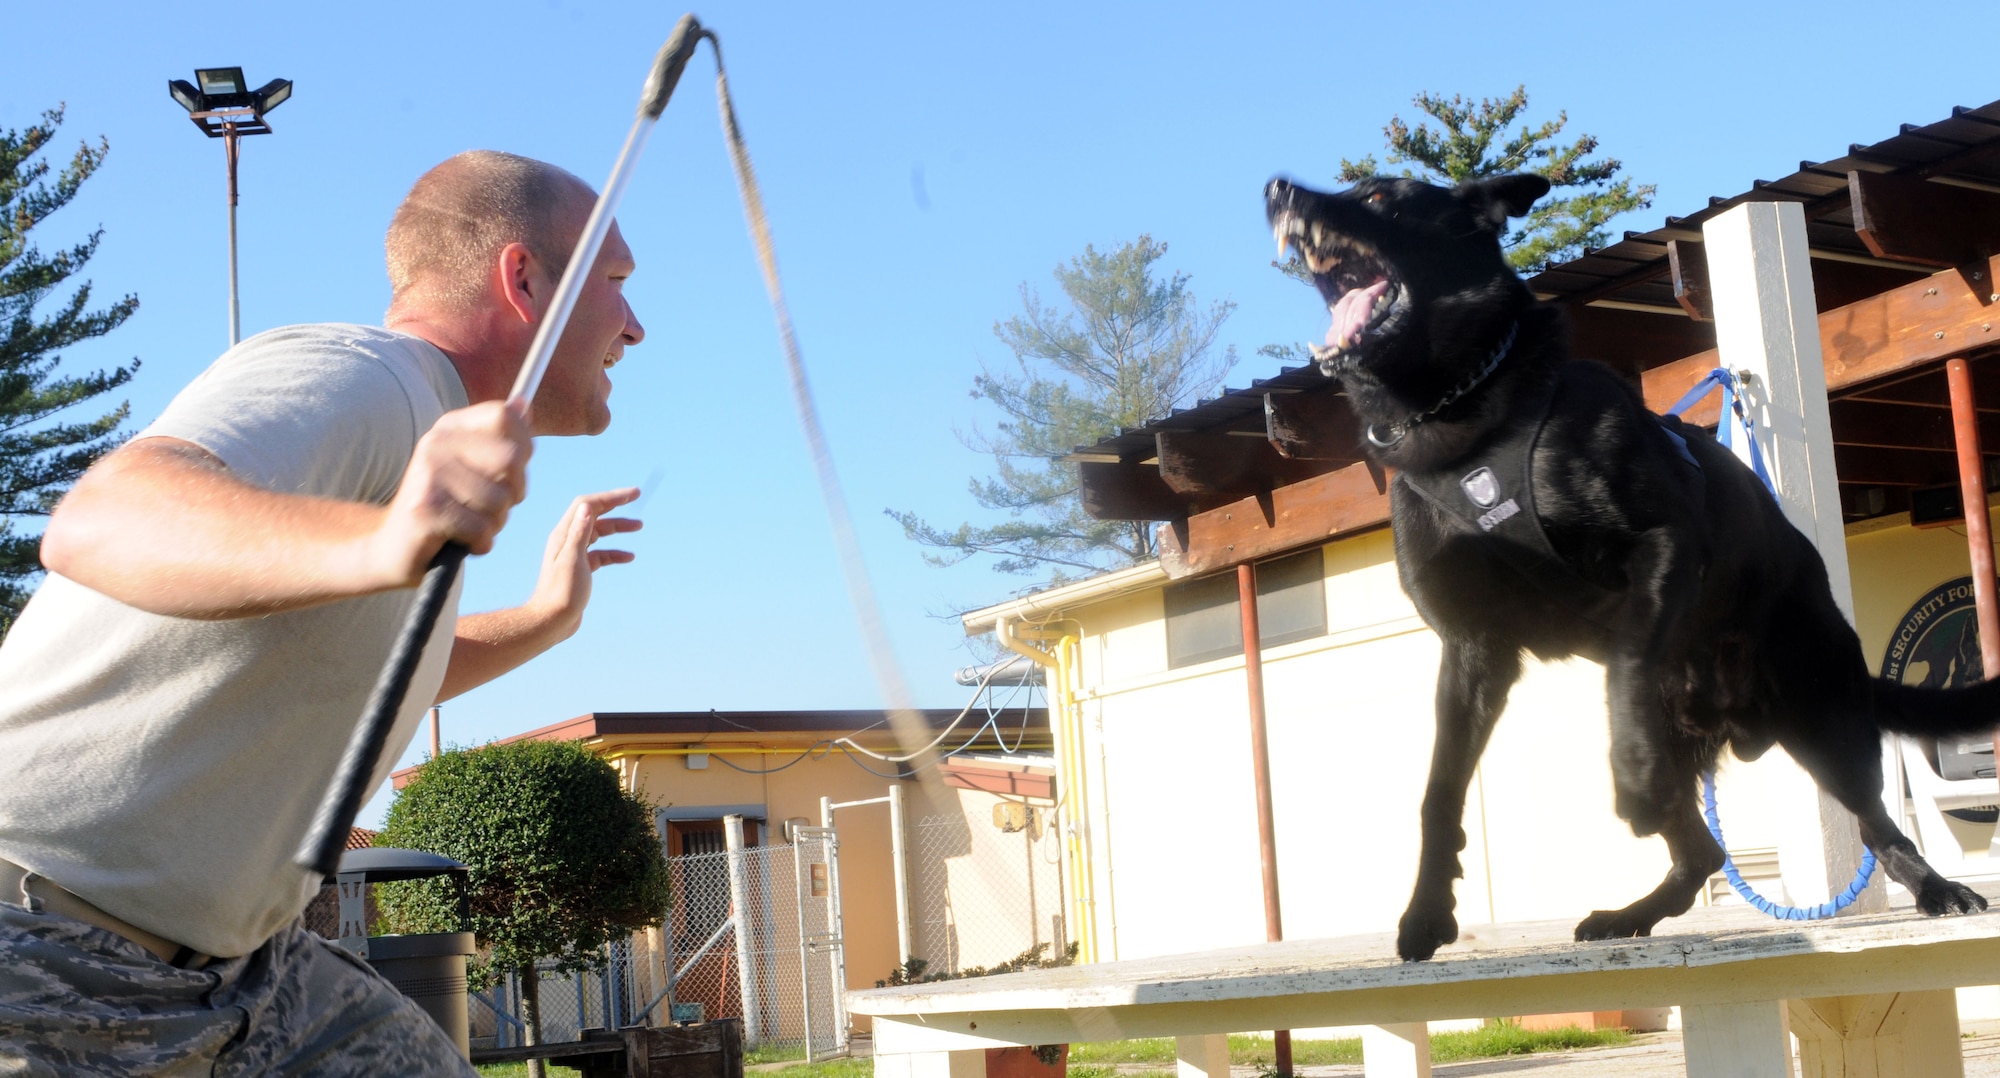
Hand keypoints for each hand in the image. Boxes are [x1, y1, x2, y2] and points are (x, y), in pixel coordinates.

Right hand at [371, 401, 533, 585]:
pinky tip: (461, 541)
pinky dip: (481, 543)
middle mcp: (436, 444)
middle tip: (494, 505)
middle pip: (511, 458)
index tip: (513, 471)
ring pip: (500, 500)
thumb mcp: (474, 467)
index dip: (523, 447)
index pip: (504, 416)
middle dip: (515, 491)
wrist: (393, 548)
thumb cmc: (447, 507)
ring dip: (495, 523)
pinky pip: (482, 529)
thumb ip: (501, 438)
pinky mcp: (425, 511)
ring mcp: (428, 475)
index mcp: (450, 427)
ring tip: (471, 525)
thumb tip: (523, 404)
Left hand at [523, 488, 642, 639]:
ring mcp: (574, 554)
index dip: (610, 496)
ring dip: (618, 527)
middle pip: (594, 514)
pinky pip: (601, 554)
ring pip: (599, 533)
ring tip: (639, 526)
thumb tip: (588, 506)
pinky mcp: (581, 568)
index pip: (588, 504)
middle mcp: (567, 540)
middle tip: (636, 497)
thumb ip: (580, 532)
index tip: (631, 494)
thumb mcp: (573, 559)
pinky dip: (615, 552)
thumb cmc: (561, 592)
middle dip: (615, 505)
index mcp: (564, 534)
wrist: (552, 621)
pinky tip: (629, 557)